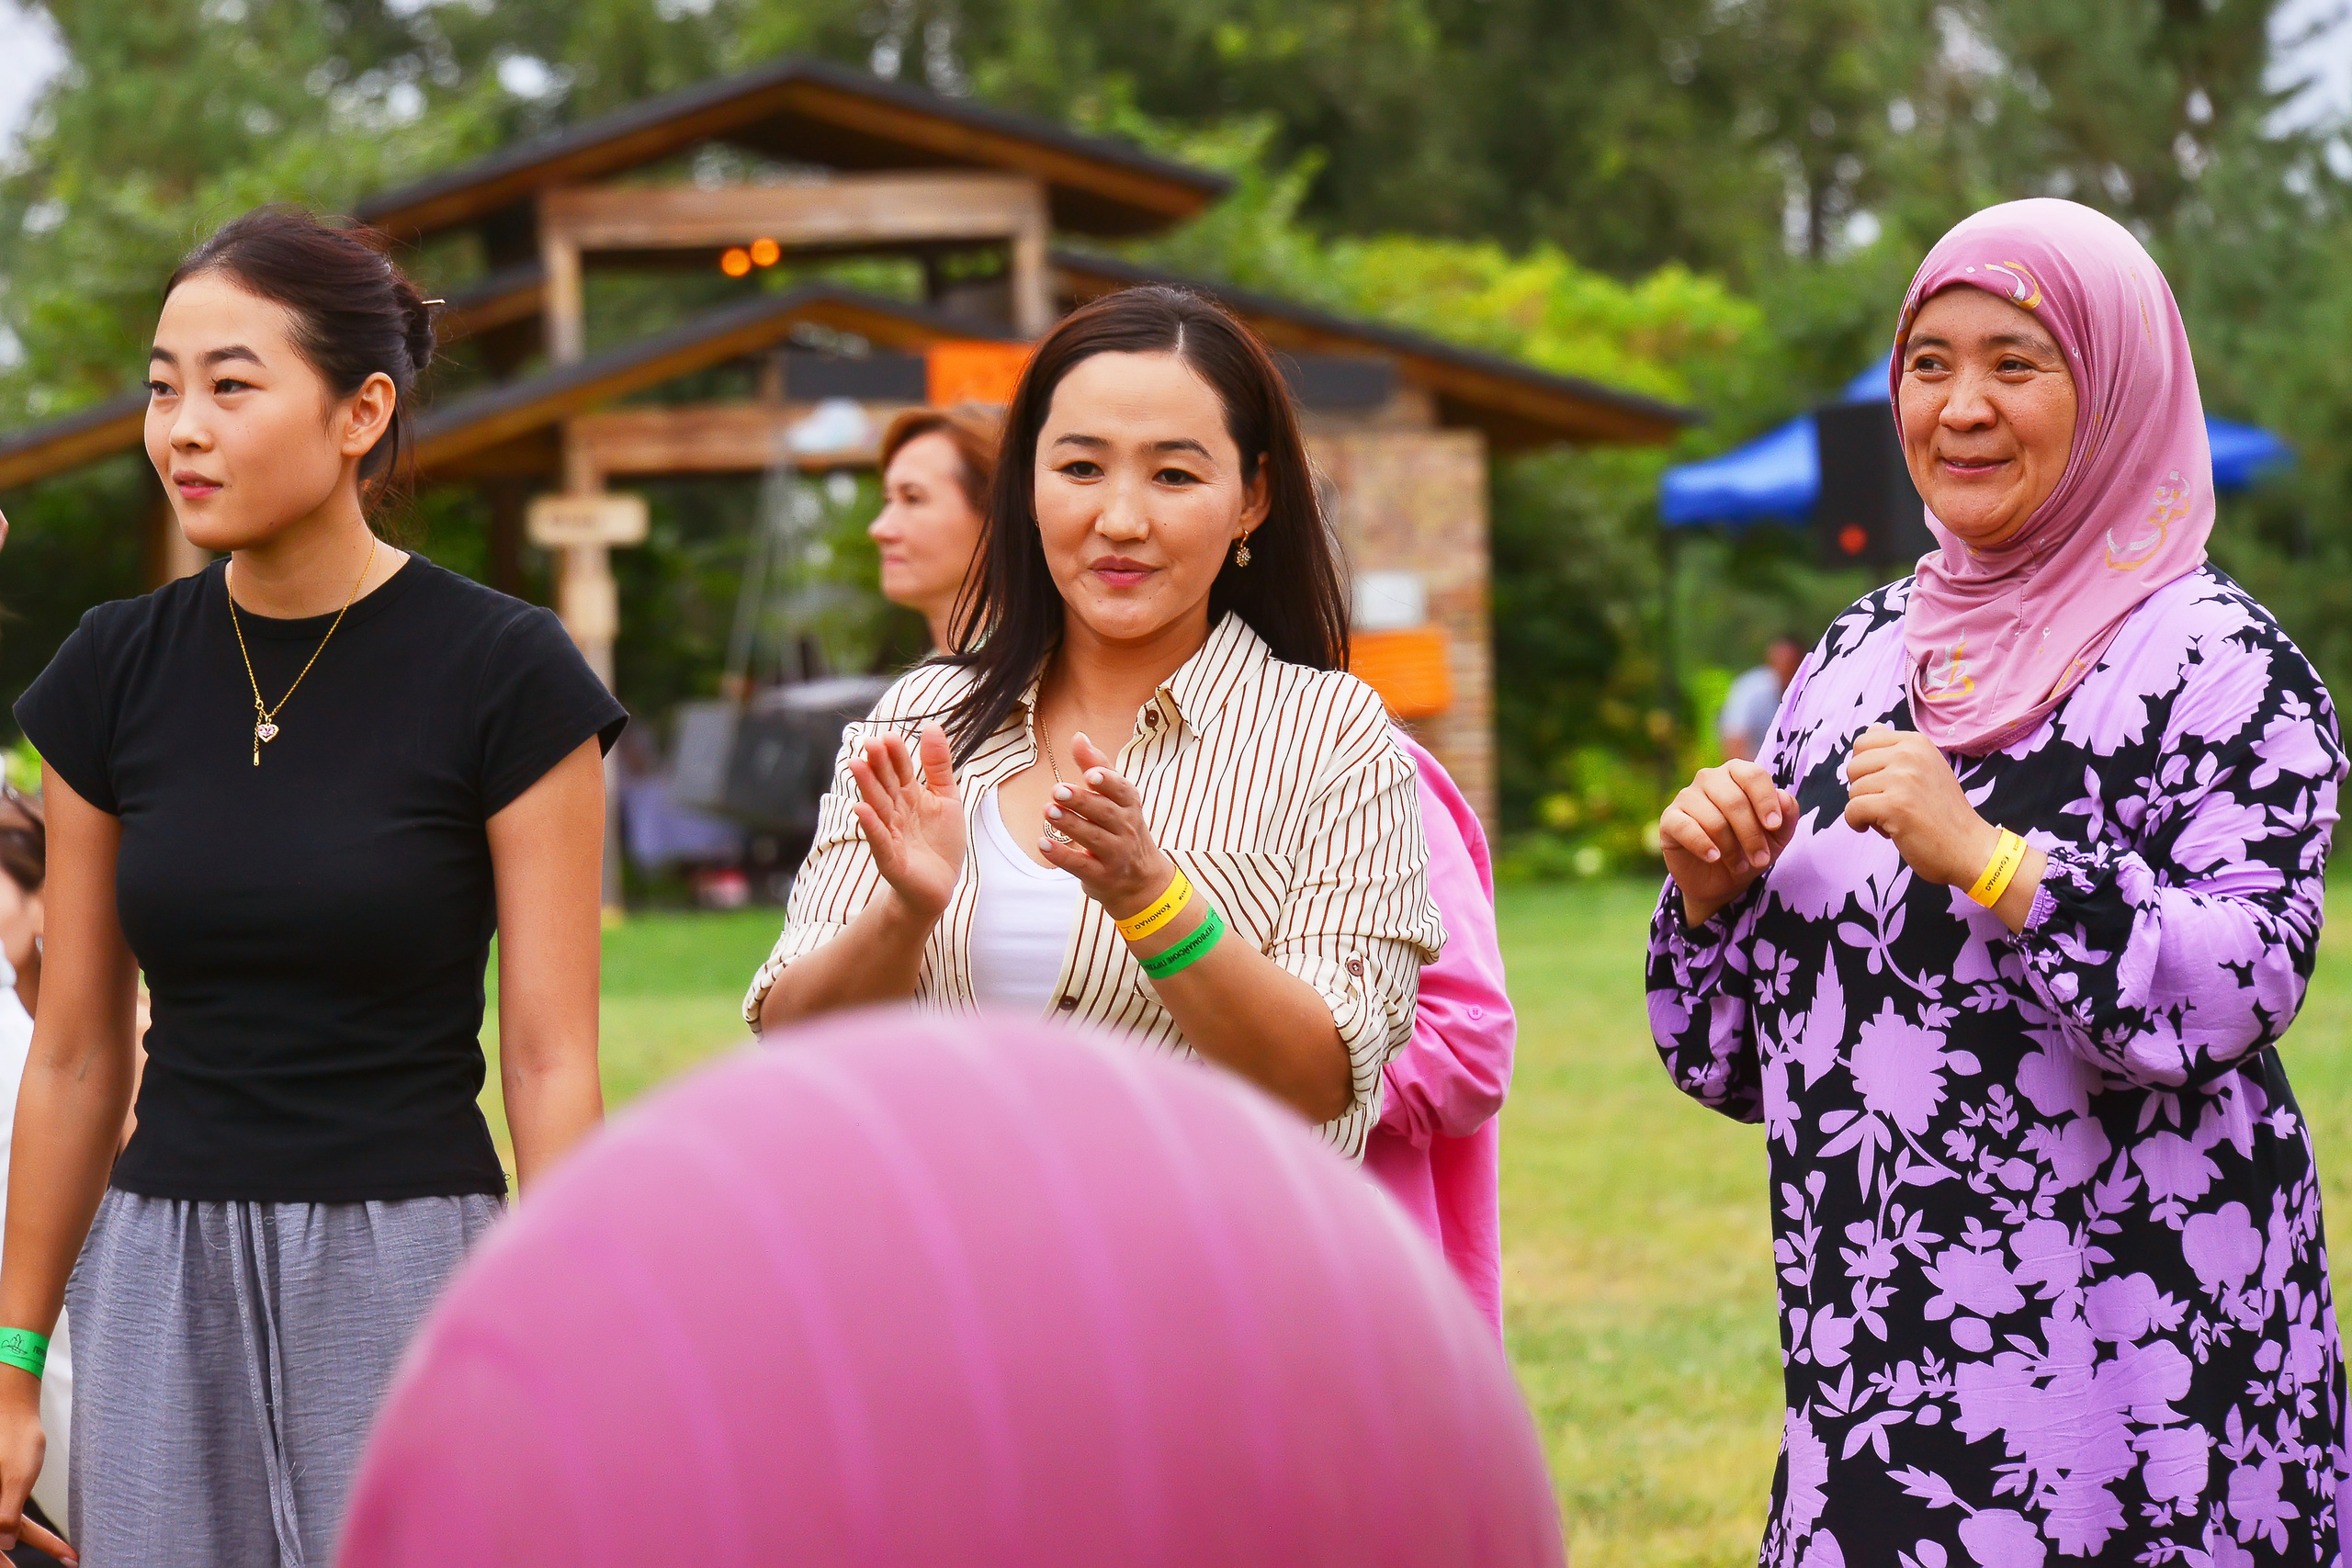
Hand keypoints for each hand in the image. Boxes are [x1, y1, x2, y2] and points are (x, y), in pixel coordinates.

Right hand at [0, 1372, 67, 1563]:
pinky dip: (35, 1536)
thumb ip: (6, 1515)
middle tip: (36, 1567)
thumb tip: (5, 1546)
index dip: (0, 1560)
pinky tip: (62, 1549)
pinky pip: (13, 1521)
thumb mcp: (16, 1478)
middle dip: (8, 1559)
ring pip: (4, 1534)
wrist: (13, 1409)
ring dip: (28, 1549)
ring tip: (66, 1558)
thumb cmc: (14, 1439)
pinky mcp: (1, 1497)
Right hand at [847, 723, 964, 923]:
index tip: (890, 736)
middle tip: (869, 743)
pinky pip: (879, 838)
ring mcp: (890, 833)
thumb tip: (933, 726)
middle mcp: (895, 811)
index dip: (896, 754)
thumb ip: (938, 765)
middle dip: (877, 764)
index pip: (900, 769)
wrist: (939, 885)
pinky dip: (871, 825)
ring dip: (867, 787)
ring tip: (856, 765)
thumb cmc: (940, 841)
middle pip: (885, 783)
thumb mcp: (946, 798)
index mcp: (909, 795)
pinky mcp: (890, 857)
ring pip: (877, 806)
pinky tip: (860, 809)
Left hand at [1039, 733, 1175, 916]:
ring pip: (1093, 839)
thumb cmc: (1122, 829)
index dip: (1108, 782)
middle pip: (1105, 813)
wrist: (1141, 880)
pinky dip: (1061, 856)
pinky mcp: (1101, 876)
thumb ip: (1096, 766)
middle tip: (1057, 790)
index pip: (1122, 791)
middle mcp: (1126, 829)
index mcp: (1129, 806)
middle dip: (1082, 801)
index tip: (1090, 774)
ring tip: (1049, 811)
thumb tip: (1078, 736)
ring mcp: (1115, 854)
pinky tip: (1042, 844)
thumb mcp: (1116, 798)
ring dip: (1070, 825)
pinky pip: (1081, 866)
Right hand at [1660, 759, 1798, 926]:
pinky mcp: (1670, 819)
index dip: (1766, 801)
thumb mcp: (1777, 837)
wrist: (1721, 880)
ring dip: (1731, 848)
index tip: (1774, 826)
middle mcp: (1709, 779)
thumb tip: (1783, 797)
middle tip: (1761, 860)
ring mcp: (1687, 797)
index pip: (1752, 775)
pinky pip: (1686, 828)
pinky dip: (1703, 845)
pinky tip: (1714, 857)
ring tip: (1740, 865)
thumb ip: (1788, 815)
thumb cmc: (1749, 849)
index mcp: (1736, 773)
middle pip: (1734, 800)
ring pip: (1713, 819)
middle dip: (1751, 835)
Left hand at [1843, 725, 1997, 886]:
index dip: (1865, 768)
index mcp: (1916, 742)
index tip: (1885, 786)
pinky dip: (1858, 824)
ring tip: (1895, 818)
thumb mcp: (1926, 768)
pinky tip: (1882, 831)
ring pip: (1853, 790)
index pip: (1863, 743)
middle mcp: (1910, 754)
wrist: (1969, 847)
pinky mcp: (1895, 805)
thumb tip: (1872, 727)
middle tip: (1890, 805)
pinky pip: (1852, 810)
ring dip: (1867, 810)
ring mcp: (1903, 779)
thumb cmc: (1942, 812)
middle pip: (1854, 766)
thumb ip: (1897, 749)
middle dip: (1863, 790)